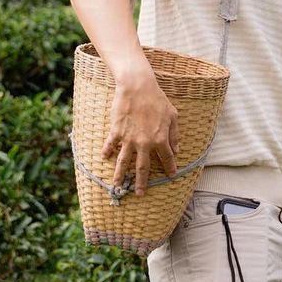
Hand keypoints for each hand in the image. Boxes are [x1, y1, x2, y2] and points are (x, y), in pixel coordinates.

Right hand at [101, 61, 178, 196]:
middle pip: (142, 168)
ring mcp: (129, 139)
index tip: (171, 176)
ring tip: (117, 186)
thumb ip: (175, 134)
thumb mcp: (172, 116)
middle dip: (142, 182)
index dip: (170, 167)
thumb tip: (177, 149)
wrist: (137, 87)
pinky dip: (106, 152)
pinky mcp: (116, 132)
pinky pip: (110, 145)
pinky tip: (104, 158)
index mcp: (160, 139)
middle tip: (140, 194)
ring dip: (120, 175)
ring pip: (124, 162)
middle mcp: (144, 143)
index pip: (166, 158)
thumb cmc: (157, 99)